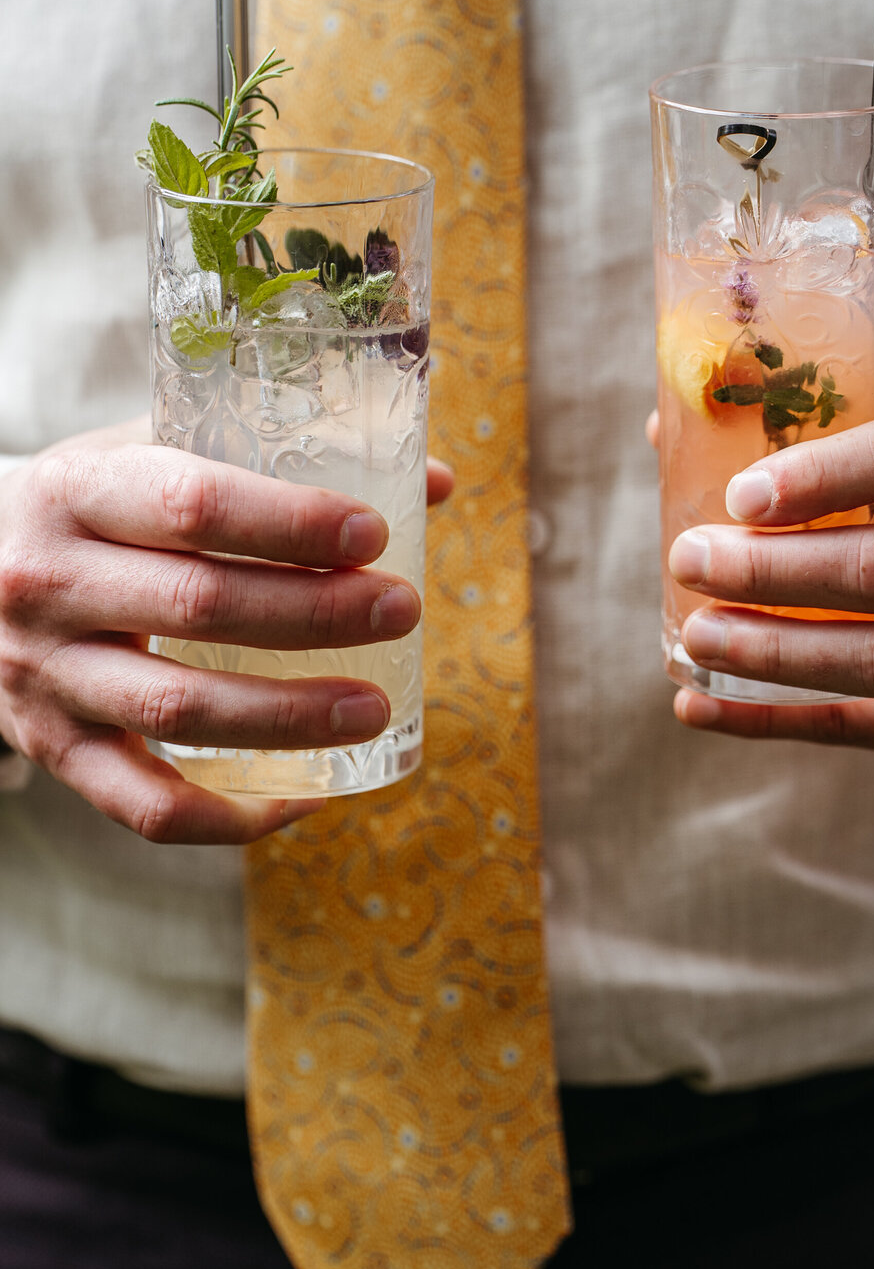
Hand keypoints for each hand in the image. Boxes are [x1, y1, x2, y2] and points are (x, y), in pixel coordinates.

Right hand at [0, 421, 452, 842]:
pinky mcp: (51, 749)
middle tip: (402, 610)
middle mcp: (49, 583)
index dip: (289, 522)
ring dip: (289, 716)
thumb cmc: (95, 507)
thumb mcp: (154, 453)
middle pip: (198, 604)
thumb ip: (280, 463)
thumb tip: (433, 484)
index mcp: (78, 490)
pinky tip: (307, 796)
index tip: (374, 535)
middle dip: (315, 612)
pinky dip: (230, 815)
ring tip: (376, 706)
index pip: (191, 503)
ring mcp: (45, 675)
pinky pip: (143, 805)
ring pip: (176, 709)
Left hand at [666, 414, 873, 755]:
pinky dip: (770, 719)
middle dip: (772, 569)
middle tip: (692, 558)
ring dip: (770, 650)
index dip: (821, 475)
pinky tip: (699, 703)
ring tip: (696, 632)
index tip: (740, 494)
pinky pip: (860, 726)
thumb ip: (834, 446)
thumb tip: (671, 427)